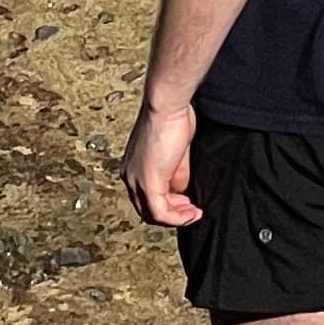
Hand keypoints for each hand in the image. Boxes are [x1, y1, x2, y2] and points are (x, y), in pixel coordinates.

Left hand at [120, 94, 199, 226]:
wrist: (166, 107)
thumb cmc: (172, 118)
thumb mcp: (177, 151)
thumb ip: (177, 173)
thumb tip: (181, 190)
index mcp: (133, 166)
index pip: (146, 195)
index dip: (168, 203)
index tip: (185, 202)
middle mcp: (130, 176)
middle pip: (147, 208)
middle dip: (173, 212)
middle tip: (190, 210)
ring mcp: (137, 182)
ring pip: (152, 214)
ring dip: (176, 217)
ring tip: (193, 213)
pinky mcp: (148, 184)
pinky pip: (160, 213)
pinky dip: (177, 217)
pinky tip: (192, 213)